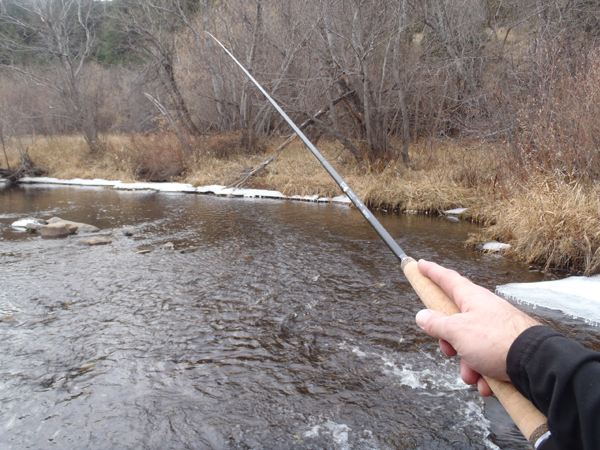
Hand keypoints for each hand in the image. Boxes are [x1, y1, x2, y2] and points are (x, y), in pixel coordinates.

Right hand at [415, 259, 539, 395]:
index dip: (432, 272)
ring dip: (467, 365)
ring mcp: (496, 330)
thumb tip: (422, 316)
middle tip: (449, 350)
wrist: (536, 364)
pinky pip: (486, 361)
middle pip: (455, 321)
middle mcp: (485, 311)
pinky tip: (488, 384)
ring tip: (473, 375)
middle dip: (449, 342)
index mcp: (472, 298)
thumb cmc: (495, 341)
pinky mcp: (506, 349)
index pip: (447, 279)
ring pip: (469, 346)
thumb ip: (436, 323)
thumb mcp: (457, 331)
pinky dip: (484, 374)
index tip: (421, 264)